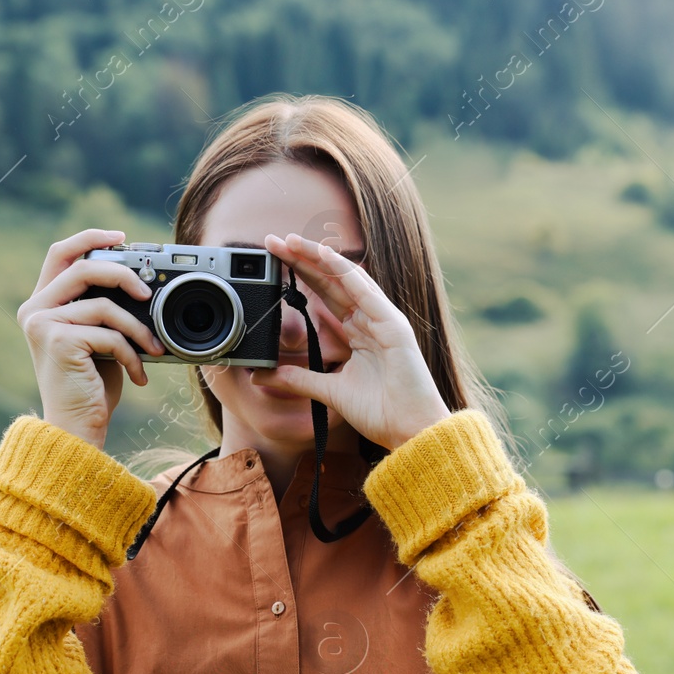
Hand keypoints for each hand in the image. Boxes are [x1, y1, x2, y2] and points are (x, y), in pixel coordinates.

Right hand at [15, 229, 165, 449]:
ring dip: (138, 329)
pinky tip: (138, 375)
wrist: (76, 427)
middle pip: (85, 267)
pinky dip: (133, 355)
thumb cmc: (91, 385)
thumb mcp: (98, 339)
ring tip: (154, 349)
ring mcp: (43, 325)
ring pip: (105, 305)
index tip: (122, 238)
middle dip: (124, 275)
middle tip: (149, 292)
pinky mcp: (58, 342)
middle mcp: (36, 310)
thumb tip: (140, 284)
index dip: (90, 237)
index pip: (61, 253)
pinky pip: (110, 335)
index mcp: (43, 303)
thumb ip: (103, 309)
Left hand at [260, 232, 449, 451]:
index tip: (275, 260)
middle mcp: (371, 320)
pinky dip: (344, 273)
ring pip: (346, 279)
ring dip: (318, 258)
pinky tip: (324, 256)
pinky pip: (365, 293)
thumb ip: (298, 379)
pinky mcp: (393, 326)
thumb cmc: (382, 412)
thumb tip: (262, 375)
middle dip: (303, 260)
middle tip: (273, 241)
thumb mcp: (329, 392)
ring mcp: (383, 320)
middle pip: (332, 281)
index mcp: (359, 332)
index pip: (325, 295)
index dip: (301, 275)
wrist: (411, 432)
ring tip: (291, 241)